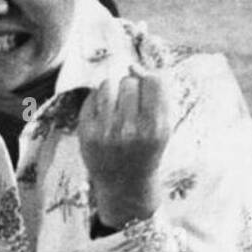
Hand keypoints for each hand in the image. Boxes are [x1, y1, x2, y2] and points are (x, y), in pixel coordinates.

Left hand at [78, 66, 171, 227]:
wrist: (125, 184)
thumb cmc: (147, 148)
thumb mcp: (164, 126)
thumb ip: (158, 94)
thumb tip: (133, 66)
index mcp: (156, 128)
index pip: (153, 81)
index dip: (148, 80)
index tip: (144, 91)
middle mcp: (131, 131)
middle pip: (129, 82)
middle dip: (129, 88)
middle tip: (129, 105)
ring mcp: (106, 133)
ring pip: (107, 85)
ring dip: (112, 90)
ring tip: (116, 105)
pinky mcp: (87, 134)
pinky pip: (92, 98)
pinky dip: (98, 100)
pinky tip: (104, 115)